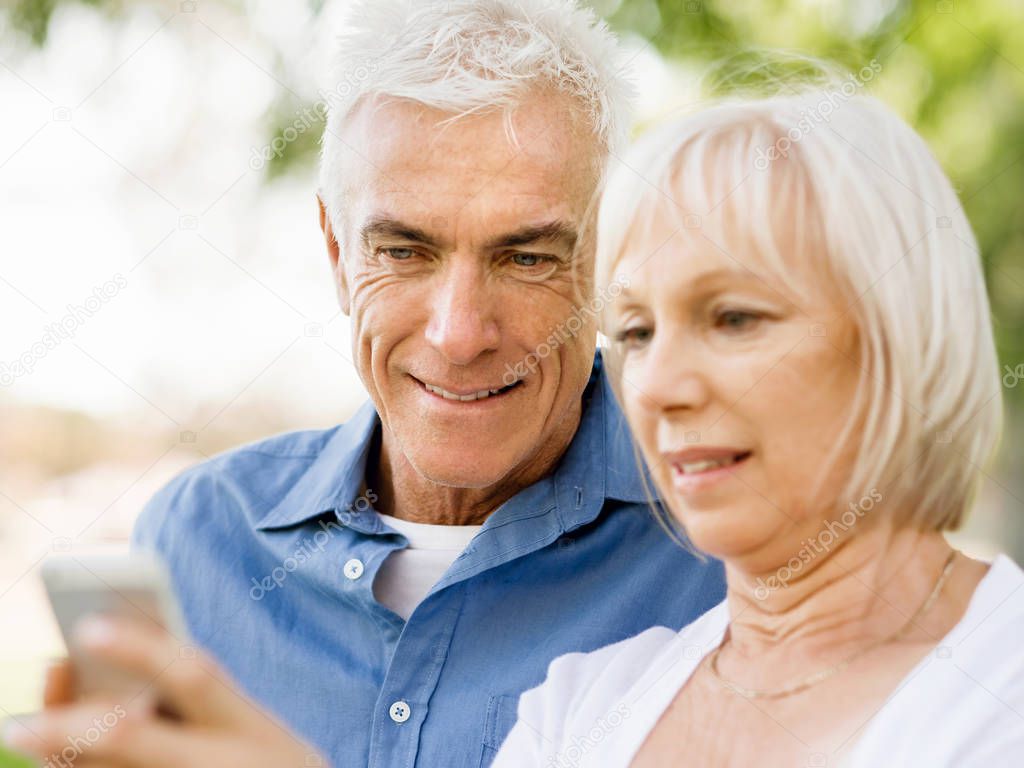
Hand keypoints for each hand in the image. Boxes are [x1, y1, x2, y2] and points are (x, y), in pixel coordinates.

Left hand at [5, 616, 328, 767]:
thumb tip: (123, 676)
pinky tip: (64, 762)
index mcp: (249, 726)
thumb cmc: (271, 766)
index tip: (88, 627)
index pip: (196, 674)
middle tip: (15, 725)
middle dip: (68, 727)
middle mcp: (220, 763)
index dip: (143, 647)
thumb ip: (203, 702)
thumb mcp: (254, 730)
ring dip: (62, 757)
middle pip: (132, 735)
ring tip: (27, 733)